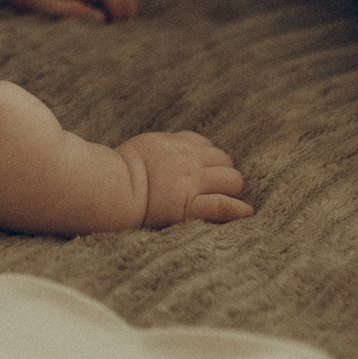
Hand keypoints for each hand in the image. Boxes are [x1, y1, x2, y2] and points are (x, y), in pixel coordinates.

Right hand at [116, 131, 252, 226]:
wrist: (111, 189)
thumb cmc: (118, 171)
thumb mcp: (144, 147)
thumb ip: (164, 146)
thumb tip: (169, 149)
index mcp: (176, 145)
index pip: (207, 146)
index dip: (209, 160)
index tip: (205, 172)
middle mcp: (189, 160)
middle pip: (224, 161)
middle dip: (223, 174)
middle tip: (215, 190)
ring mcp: (192, 183)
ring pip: (231, 180)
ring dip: (230, 190)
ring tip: (225, 200)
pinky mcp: (190, 206)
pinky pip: (225, 205)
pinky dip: (239, 210)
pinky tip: (245, 213)